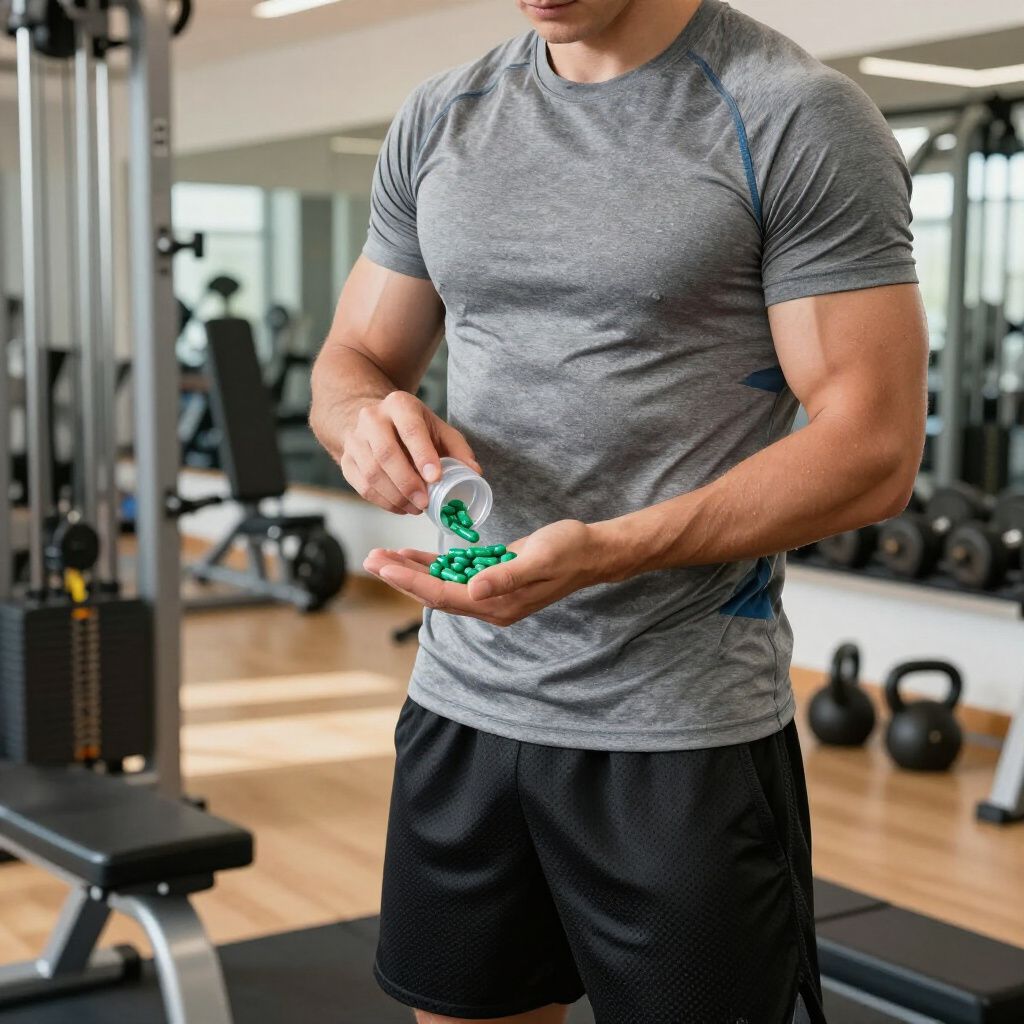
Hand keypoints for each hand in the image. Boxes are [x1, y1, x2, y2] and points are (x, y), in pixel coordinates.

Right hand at [339, 391, 481, 515]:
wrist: (376, 422)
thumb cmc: (413, 428)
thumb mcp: (438, 429)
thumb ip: (458, 450)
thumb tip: (474, 473)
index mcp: (399, 404)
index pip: (410, 429)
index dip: (422, 455)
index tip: (435, 477)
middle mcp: (372, 418)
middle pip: (386, 454)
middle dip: (407, 483)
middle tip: (425, 503)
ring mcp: (355, 439)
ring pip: (372, 473)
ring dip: (396, 497)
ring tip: (416, 508)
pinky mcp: (346, 460)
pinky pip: (362, 486)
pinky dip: (383, 502)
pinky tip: (401, 507)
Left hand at [364, 520, 607, 625]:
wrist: (590, 551)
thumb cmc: (568, 551)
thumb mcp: (538, 560)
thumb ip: (505, 577)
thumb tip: (472, 590)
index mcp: (497, 605)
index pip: (443, 595)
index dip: (410, 581)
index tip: (384, 566)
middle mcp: (489, 603)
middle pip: (434, 592)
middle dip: (400, 577)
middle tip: (370, 558)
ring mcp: (489, 592)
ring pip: (440, 583)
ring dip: (410, 570)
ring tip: (381, 555)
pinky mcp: (490, 577)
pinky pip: (454, 574)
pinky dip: (431, 564)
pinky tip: (412, 555)